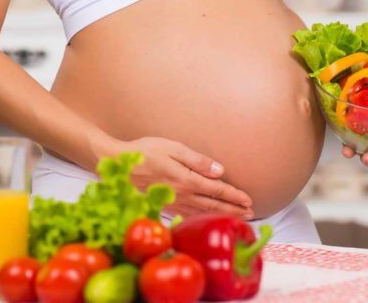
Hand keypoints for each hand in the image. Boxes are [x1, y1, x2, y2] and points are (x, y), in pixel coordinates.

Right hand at [120, 137, 253, 217]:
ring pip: (203, 213)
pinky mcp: (164, 206)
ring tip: (237, 218)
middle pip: (213, 205)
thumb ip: (198, 161)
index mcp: (186, 179)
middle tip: (250, 214)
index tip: (249, 200)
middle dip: (234, 210)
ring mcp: (172, 203)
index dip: (234, 196)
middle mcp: (181, 195)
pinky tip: (208, 219)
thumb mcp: (173, 148)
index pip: (217, 190)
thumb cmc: (144, 151)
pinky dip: (203, 218)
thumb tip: (220, 171)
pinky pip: (189, 214)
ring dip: (222, 215)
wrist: (116, 164)